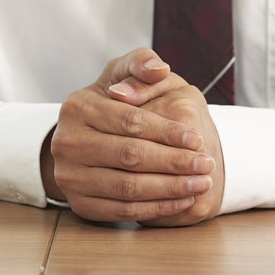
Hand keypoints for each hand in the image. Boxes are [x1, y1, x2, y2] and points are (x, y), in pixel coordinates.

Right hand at [43, 48, 215, 222]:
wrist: (80, 140)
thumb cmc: (109, 104)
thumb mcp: (120, 74)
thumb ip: (140, 63)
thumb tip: (158, 69)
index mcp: (78, 108)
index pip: (131, 122)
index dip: (168, 132)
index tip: (198, 140)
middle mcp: (67, 143)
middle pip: (131, 156)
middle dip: (175, 162)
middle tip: (207, 165)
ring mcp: (69, 177)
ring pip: (128, 187)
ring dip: (171, 188)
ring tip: (201, 183)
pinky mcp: (80, 204)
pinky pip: (123, 211)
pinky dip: (156, 208)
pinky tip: (182, 200)